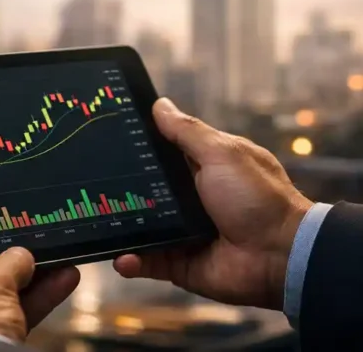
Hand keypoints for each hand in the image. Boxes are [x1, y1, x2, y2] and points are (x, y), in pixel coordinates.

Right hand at [114, 98, 312, 309]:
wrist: (281, 255)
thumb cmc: (257, 196)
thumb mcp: (222, 153)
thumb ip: (187, 132)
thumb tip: (159, 104)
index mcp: (199, 169)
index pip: (158, 155)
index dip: (133, 149)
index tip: (102, 139)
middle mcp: (186, 200)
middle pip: (142, 192)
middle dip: (117, 191)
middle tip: (85, 186)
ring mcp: (180, 232)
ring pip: (139, 227)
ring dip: (119, 228)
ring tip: (93, 225)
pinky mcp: (178, 263)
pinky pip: (147, 261)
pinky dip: (131, 262)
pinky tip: (121, 258)